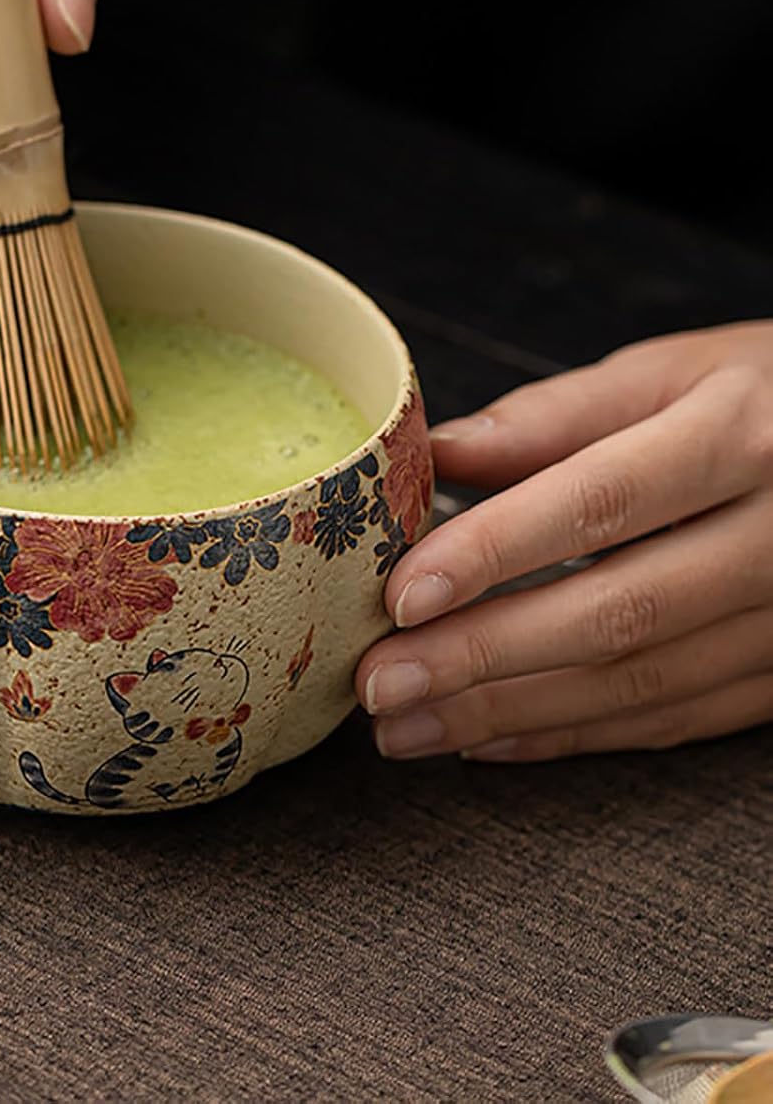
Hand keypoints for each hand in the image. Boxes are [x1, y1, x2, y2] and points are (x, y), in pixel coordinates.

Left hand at [357, 321, 772, 761]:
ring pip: (640, 682)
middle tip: (377, 683)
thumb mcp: (674, 371)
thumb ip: (552, 416)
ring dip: (510, 713)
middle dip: (482, 657)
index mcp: (740, 438)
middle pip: (616, 611)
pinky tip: (487, 740)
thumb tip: (431, 454)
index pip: (599, 501)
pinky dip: (575, 735)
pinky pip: (677, 718)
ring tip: (404, 726)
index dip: (494, 552)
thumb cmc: (769, 394)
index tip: (402, 594)